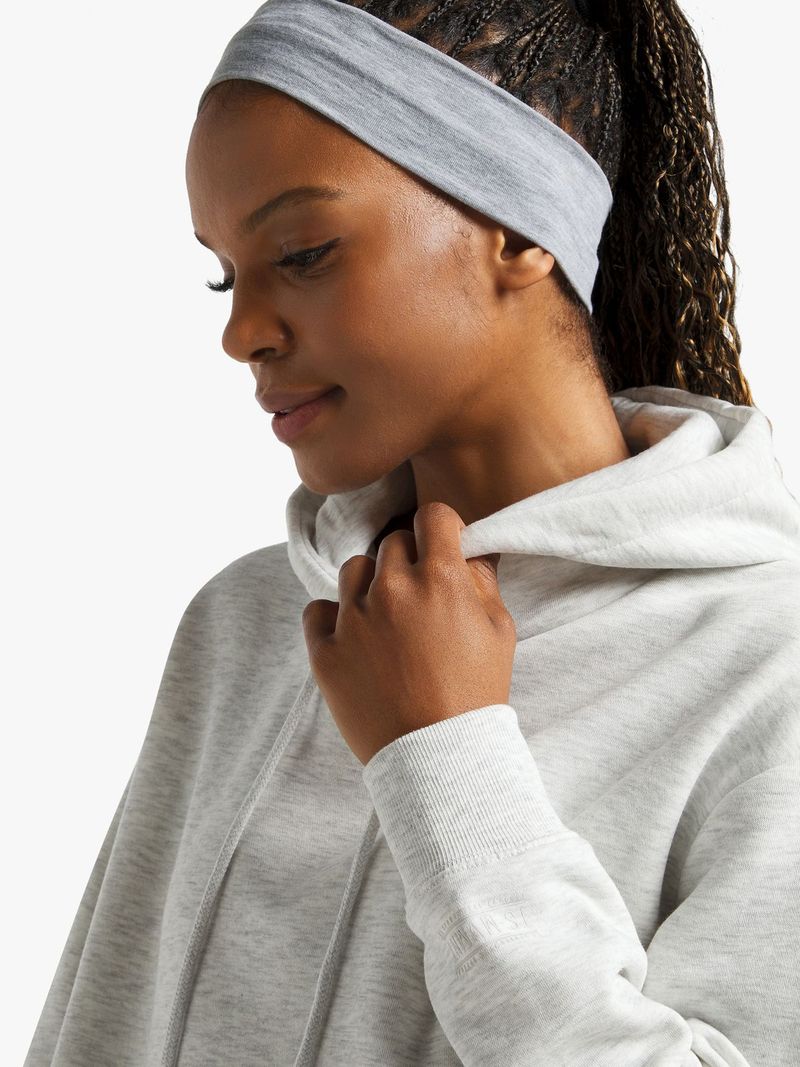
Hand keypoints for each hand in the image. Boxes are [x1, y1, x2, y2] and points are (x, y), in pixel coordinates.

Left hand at [301, 501, 516, 764]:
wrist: (438, 758)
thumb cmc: (476, 695)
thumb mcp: (499, 632)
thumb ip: (482, 581)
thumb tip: (469, 551)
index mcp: (439, 578)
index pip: (432, 515)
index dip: (441, 529)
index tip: (442, 547)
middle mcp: (392, 589)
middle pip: (392, 542)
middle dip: (409, 559)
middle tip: (420, 594)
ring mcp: (353, 619)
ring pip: (355, 570)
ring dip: (372, 584)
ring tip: (387, 619)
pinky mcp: (324, 651)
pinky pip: (318, 610)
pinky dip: (334, 617)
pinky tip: (355, 637)